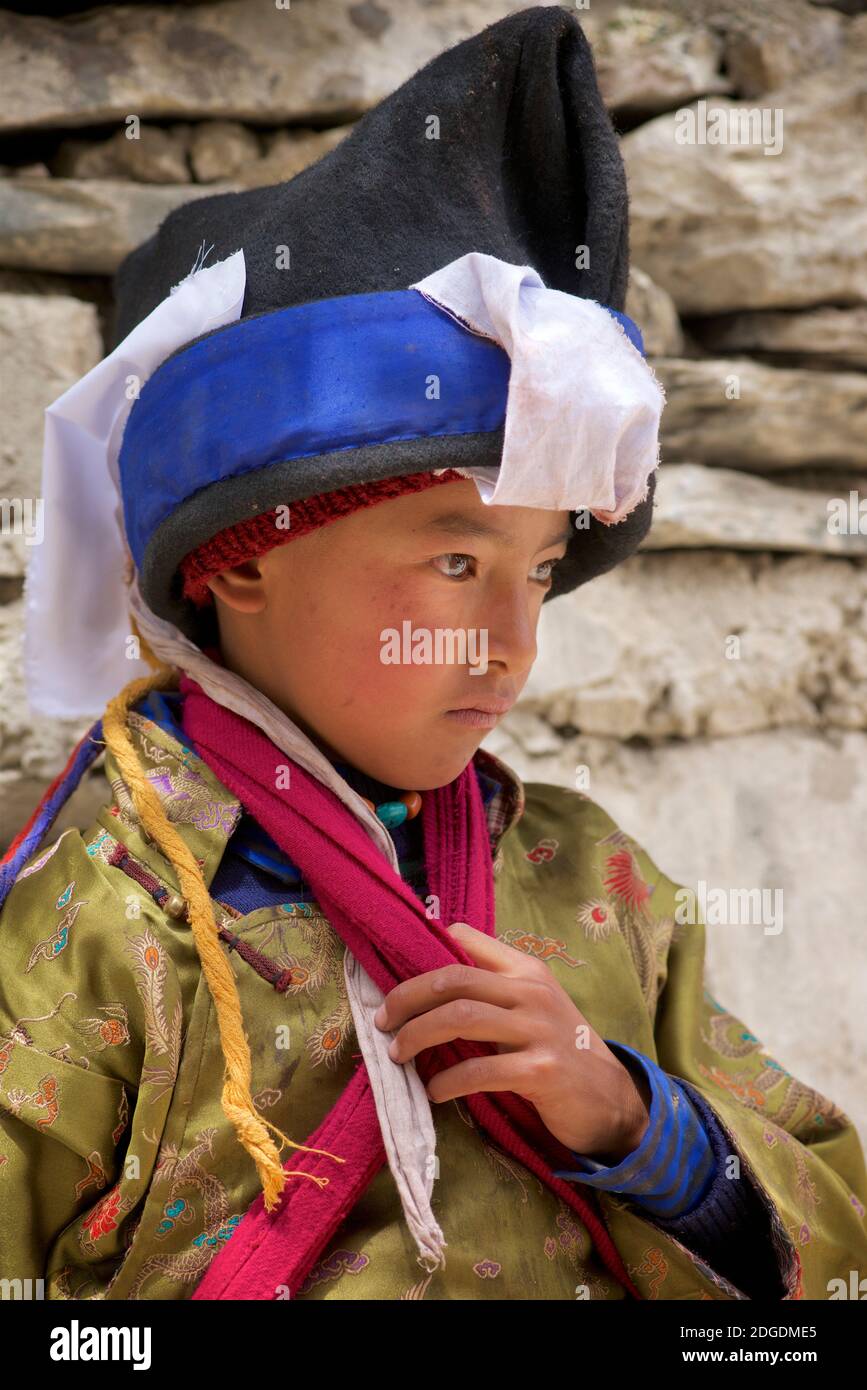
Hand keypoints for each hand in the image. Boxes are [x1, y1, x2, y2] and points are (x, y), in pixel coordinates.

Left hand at [373, 921, 651, 1161]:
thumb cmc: (559, 1048)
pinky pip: (481, 1070)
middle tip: (382, 1022)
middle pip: (455, 979)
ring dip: (419, 1036)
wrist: (610, 1098)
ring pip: (462, 1018)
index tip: (392, 982)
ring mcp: (540, 1030)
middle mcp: (533, 992)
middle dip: (408, 998)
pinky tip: (435, 1091)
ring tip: (398, 1054)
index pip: (467, 941)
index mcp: (526, 970)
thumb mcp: (532, 1005)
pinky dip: (448, 1080)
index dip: (422, 955)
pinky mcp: (542, 1072)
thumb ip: (493, 985)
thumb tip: (433, 970)